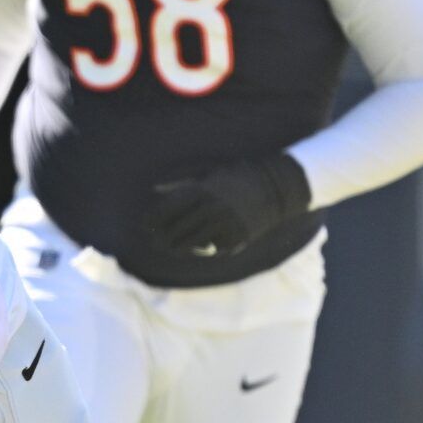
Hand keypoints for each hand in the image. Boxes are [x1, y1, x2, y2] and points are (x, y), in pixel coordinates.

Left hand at [145, 153, 310, 257]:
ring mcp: (224, 225)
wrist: (276, 187)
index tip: (145, 226)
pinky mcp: (236, 238)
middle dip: (161, 239)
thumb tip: (153, 189)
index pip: (166, 210)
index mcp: (201, 191)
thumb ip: (180, 183)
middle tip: (155, 243)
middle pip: (174, 231)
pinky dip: (205, 248)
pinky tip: (201, 246)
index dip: (152, 220)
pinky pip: (212, 248)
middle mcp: (211, 208)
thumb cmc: (236, 178)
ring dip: (178, 248)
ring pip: (190, 245)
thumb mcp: (208, 174)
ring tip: (171, 249)